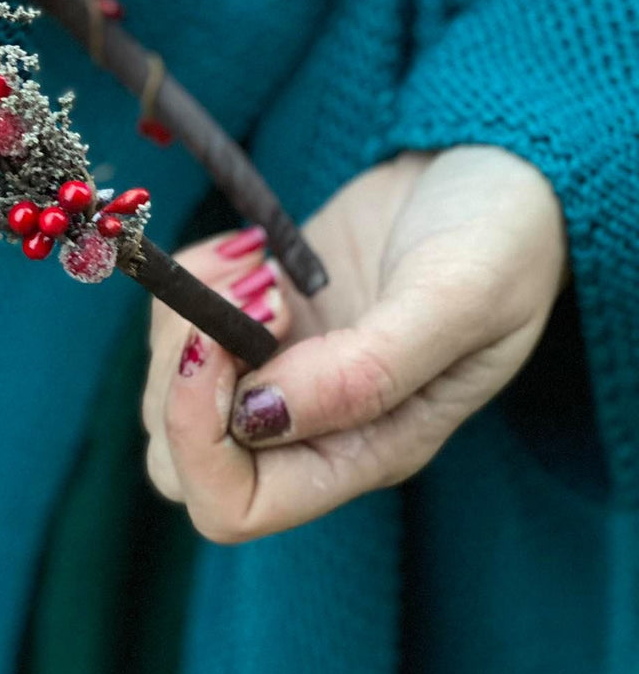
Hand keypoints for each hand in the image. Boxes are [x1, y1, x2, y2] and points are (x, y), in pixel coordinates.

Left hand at [144, 146, 567, 541]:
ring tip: (258, 267)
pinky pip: (180, 329)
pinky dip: (190, 285)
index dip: (199, 438)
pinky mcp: (263, 318)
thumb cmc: (502, 241)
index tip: (221, 343)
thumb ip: (366, 371)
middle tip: (252, 293)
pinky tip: (249, 251)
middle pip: (180, 459)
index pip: (234, 505)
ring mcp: (285, 371)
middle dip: (182, 375)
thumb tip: (260, 417)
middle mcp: (316, 428)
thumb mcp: (458, 300)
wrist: (499, 168)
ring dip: (185, 322)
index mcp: (368, 451)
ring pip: (171, 392)